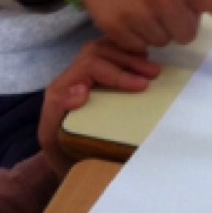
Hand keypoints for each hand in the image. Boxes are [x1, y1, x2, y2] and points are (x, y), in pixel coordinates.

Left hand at [38, 39, 161, 177]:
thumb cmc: (63, 157)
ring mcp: (80, 75)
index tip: (142, 85)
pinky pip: (107, 53)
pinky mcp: (92, 76)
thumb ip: (59, 120)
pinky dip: (126, 52)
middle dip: (129, 60)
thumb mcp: (56, 144)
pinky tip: (143, 59)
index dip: (118, 72)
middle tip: (155, 74)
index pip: (90, 66)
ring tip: (153, 68)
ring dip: (130, 55)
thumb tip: (81, 89)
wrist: (62, 164)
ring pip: (103, 48)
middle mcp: (69, 77)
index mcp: (60, 90)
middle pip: (98, 52)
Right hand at [80, 0, 211, 52]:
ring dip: (157, 28)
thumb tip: (199, 17)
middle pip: (188, 33)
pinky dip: (136, 35)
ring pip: (164, 42)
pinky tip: (127, 11)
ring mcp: (137, 12)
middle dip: (180, 22)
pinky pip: (140, 46)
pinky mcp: (114, 26)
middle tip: (163, 0)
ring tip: (141, 3)